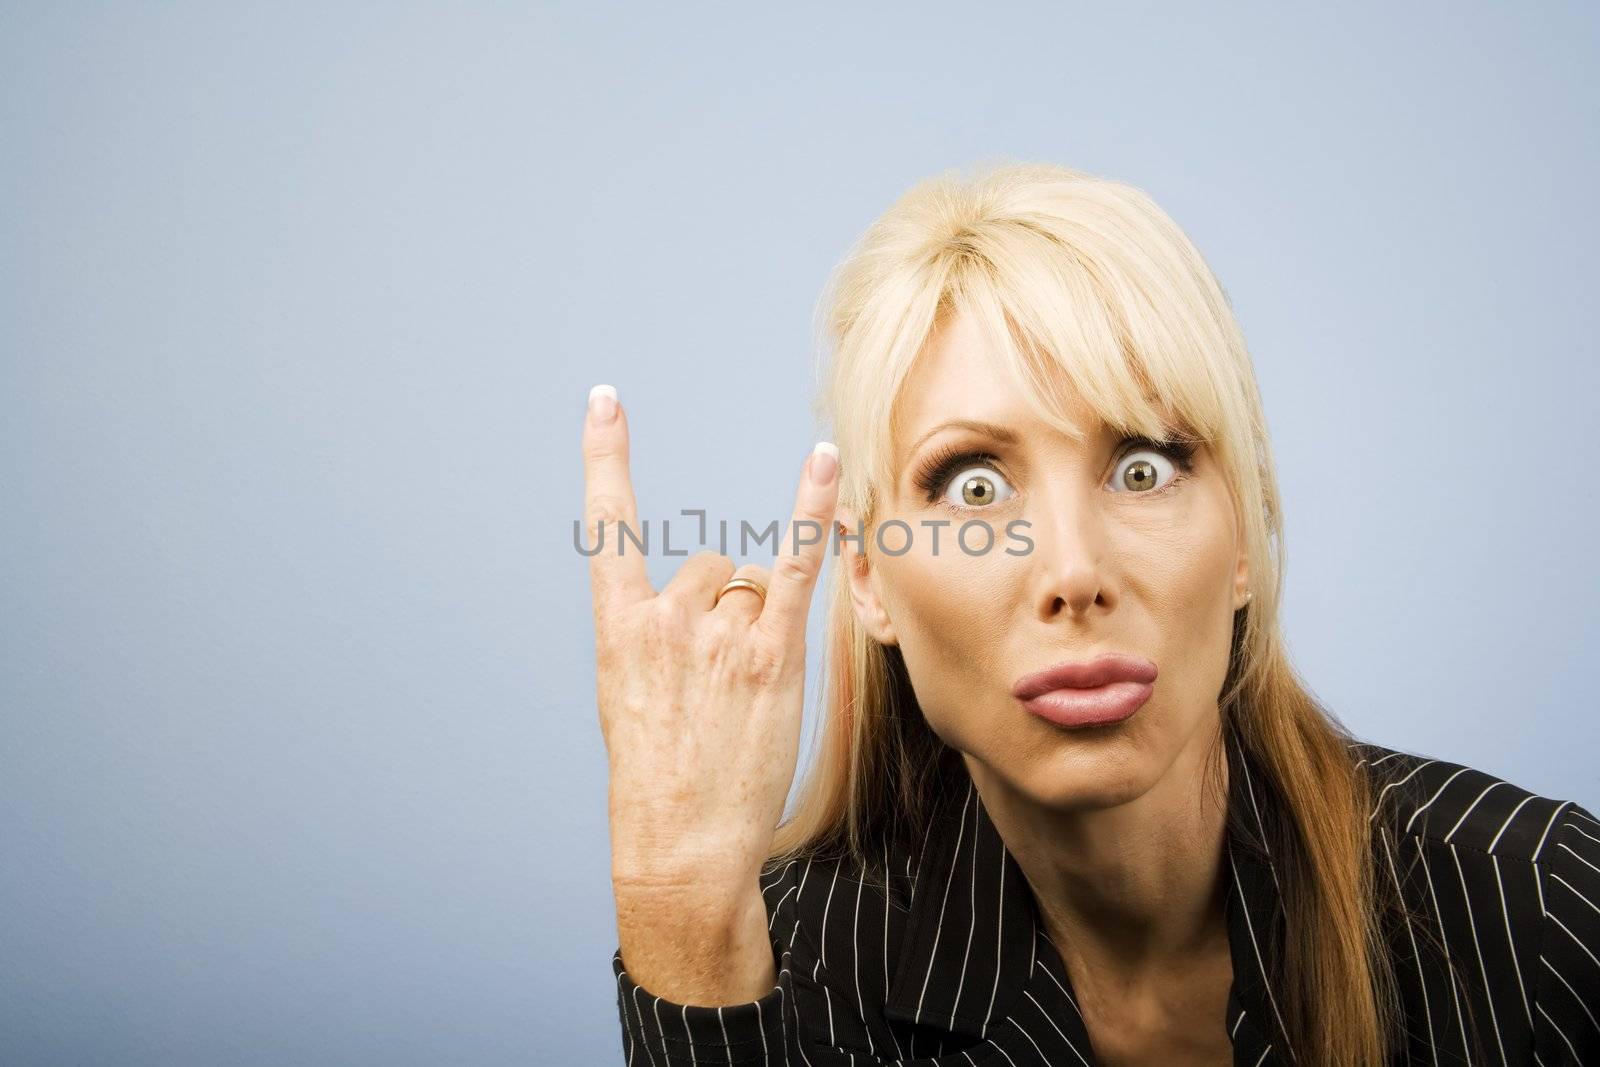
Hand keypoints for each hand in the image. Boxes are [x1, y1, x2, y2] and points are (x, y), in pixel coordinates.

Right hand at [583, 385, 839, 902]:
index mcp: (618, 627)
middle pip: (711, 569)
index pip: (608, 527)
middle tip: (717, 684)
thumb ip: (661, 632)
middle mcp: (666, 618)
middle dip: (722, 612)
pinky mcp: (771, 653)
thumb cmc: (657, 772)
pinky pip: (793, 566)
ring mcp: (719, 634)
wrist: (680, 840)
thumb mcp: (631, 695)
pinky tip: (824, 464)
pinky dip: (811, 513)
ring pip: (750, 587)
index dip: (605, 458)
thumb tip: (718, 589)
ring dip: (756, 623)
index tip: (605, 400)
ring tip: (742, 692)